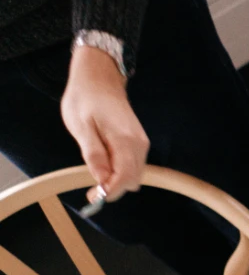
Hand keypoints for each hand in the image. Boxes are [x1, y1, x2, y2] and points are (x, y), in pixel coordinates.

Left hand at [60, 44, 147, 200]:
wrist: (99, 78)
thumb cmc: (86, 99)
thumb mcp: (81, 127)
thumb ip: (93, 154)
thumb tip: (101, 179)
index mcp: (125, 141)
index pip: (124, 178)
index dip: (109, 192)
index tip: (92, 197)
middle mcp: (139, 145)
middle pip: (133, 180)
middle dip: (113, 187)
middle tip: (91, 186)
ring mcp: (142, 143)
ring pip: (134, 174)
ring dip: (117, 180)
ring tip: (96, 169)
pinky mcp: (139, 142)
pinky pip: (133, 165)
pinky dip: (120, 171)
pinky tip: (104, 162)